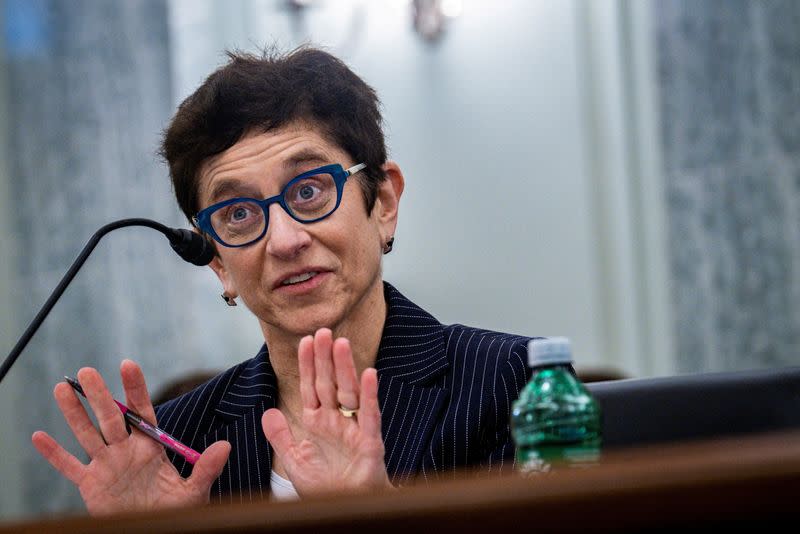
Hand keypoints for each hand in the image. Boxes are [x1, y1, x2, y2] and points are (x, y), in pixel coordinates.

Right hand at [32, 360, 230, 515]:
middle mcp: (126, 450)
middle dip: (99, 395)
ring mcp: (107, 466)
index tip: (128, 365)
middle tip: (88, 371)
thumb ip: (206, 468)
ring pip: (87, 434)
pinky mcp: (91, 485)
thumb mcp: (194, 491)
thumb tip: (225, 446)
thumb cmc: (176, 511)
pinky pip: (69, 467)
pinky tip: (39, 436)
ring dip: (74, 413)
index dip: (134, 388)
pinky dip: (53, 454)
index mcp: (150, 446)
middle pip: (110, 418)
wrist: (155, 531)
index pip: (142, 411)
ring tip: (62, 387)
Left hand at [262, 329, 390, 495]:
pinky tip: (369, 374)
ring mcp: (354, 429)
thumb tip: (267, 412)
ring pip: (349, 392)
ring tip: (340, 343)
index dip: (308, 364)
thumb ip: (281, 437)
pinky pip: (370, 415)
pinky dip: (370, 395)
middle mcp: (336, 420)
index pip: (311, 387)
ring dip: (345, 367)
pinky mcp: (370, 442)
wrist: (345, 509)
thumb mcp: (295, 460)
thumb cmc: (325, 486)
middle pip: (329, 383)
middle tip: (322, 330)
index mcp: (317, 422)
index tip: (305, 340)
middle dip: (325, 357)